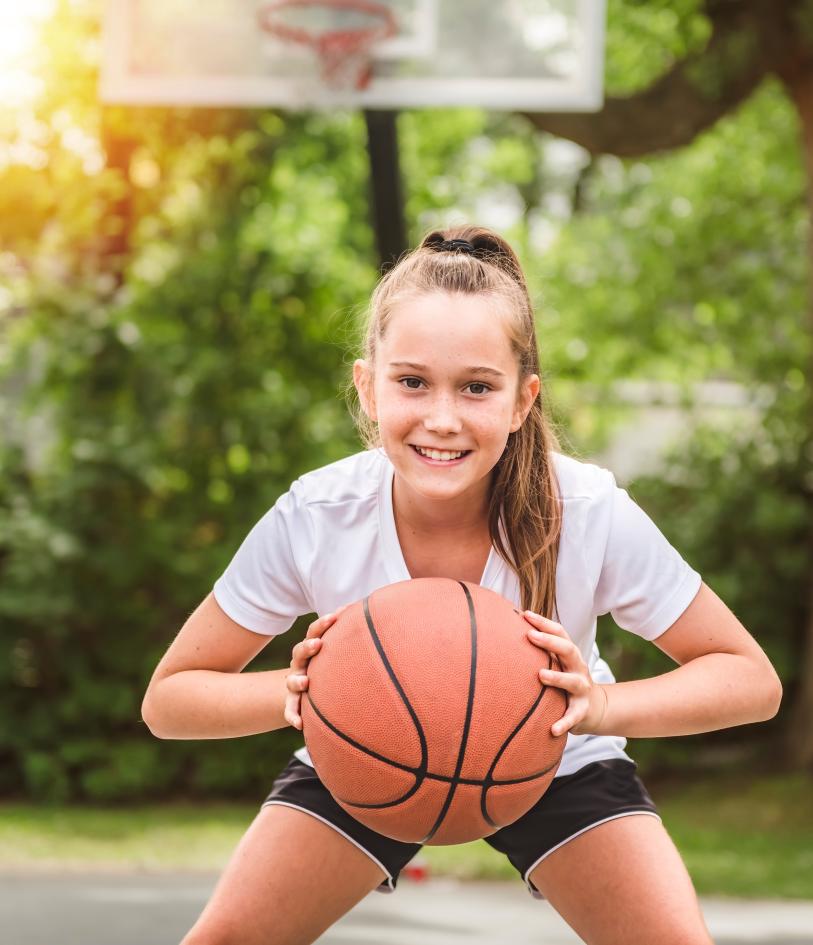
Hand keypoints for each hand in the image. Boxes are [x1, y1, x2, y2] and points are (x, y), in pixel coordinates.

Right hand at [284, 605, 348, 730]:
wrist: (310, 689)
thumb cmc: (331, 665)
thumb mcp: (339, 650)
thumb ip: (352, 635)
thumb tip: (375, 610)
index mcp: (313, 648)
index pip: (314, 632)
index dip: (322, 624)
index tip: (334, 617)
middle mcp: (301, 664)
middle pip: (299, 652)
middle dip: (307, 647)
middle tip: (318, 644)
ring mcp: (296, 683)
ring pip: (291, 680)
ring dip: (296, 681)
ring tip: (305, 683)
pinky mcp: (294, 702)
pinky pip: (290, 710)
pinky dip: (292, 715)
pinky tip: (299, 724)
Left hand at [523, 611, 607, 736]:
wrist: (595, 708)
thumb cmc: (567, 679)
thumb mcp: (558, 662)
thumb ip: (543, 649)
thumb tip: (511, 628)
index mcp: (570, 654)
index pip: (560, 633)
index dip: (544, 622)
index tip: (525, 614)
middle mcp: (578, 668)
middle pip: (568, 650)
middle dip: (550, 642)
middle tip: (530, 636)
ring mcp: (581, 689)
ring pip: (572, 681)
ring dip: (558, 677)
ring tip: (541, 675)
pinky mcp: (582, 711)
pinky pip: (573, 717)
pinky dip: (564, 722)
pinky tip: (552, 729)